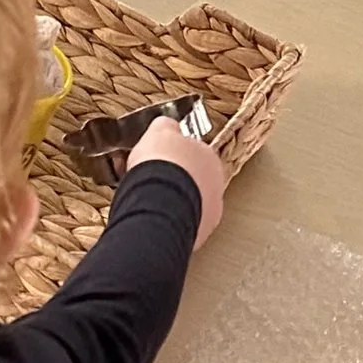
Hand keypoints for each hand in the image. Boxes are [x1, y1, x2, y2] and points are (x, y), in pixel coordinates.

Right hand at [127, 115, 225, 244]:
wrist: (159, 203)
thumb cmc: (162, 166)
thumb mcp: (159, 132)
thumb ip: (166, 127)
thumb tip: (167, 126)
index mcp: (210, 159)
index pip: (194, 154)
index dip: (172, 156)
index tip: (156, 159)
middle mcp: (215, 188)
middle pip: (192, 182)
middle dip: (173, 182)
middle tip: (150, 182)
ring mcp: (208, 215)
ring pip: (187, 206)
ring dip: (171, 204)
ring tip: (147, 203)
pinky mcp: (196, 236)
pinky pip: (179, 226)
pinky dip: (167, 223)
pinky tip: (151, 219)